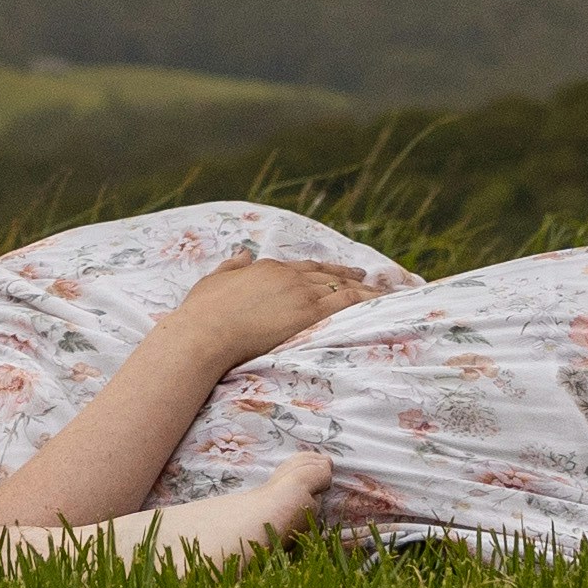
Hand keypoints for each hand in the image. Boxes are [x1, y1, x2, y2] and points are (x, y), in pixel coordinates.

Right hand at [158, 253, 380, 369]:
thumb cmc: (201, 314)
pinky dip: (366, 302)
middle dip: (350, 277)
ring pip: (342, 289)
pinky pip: (346, 304)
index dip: (324, 270)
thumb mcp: (213, 282)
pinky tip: (380, 304)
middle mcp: (288, 276)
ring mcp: (300, 293)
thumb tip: (241, 255)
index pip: (304, 268)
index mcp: (266, 268)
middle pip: (328, 276)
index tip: (338, 271)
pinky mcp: (308, 313)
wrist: (204, 332)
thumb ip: (230, 268)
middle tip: (369, 278)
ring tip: (386, 294)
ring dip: (366, 291)